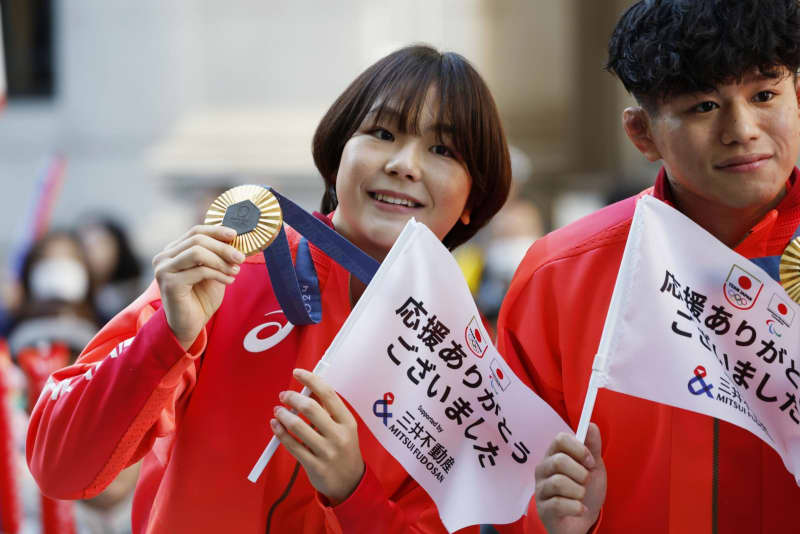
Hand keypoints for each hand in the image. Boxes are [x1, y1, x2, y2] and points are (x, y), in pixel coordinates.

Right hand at [153, 225, 243, 348]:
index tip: (235, 235)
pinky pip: (200, 271)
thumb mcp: (212, 271)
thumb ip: (217, 255)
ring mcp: (164, 270)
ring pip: (198, 252)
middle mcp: (164, 257)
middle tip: (241, 258)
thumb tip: (234, 238)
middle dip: (223, 247)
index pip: (195, 232)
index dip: (216, 231)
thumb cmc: (201, 298)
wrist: (190, 325)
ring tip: (235, 270)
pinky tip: (228, 281)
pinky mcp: (169, 283)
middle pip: (197, 240)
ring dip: (221, 260)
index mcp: (172, 251)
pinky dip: (219, 274)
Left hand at [271, 368, 364, 504]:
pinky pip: (292, 445)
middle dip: (292, 398)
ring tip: (278, 411)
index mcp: (347, 421)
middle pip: (311, 408)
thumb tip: (306, 390)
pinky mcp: (314, 466)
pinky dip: (280, 433)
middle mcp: (338, 435)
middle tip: (283, 396)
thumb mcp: (344, 429)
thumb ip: (328, 411)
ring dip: (283, 415)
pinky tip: (275, 425)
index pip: (328, 394)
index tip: (297, 372)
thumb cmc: (343, 449)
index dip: (311, 380)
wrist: (350, 483)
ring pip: (298, 427)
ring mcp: (327, 452)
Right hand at [534, 423, 605, 533]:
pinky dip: (576, 507)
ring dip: (579, 492)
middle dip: (580, 473)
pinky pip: (559, 504)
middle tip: (586, 481)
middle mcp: (544, 469)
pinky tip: (579, 509)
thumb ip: (592, 446)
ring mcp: (541, 489)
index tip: (590, 461)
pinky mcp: (543, 508)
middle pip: (559, 461)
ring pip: (559, 483)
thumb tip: (591, 424)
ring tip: (581, 497)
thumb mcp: (593, 467)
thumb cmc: (586, 490)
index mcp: (555, 455)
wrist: (583, 520)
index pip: (560, 439)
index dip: (579, 449)